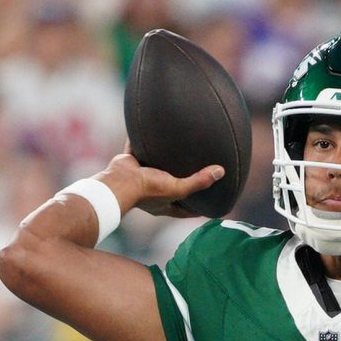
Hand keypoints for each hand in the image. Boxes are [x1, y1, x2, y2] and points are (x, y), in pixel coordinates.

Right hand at [101, 153, 224, 219]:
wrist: (119, 180)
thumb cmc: (147, 190)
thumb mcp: (177, 188)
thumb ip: (198, 182)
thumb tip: (221, 172)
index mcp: (164, 204)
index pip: (185, 210)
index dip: (198, 209)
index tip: (211, 205)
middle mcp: (153, 192)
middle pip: (172, 188)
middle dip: (182, 182)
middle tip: (197, 175)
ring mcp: (141, 177)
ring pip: (156, 168)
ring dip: (164, 161)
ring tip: (177, 152)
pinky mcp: (131, 161)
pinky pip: (138, 148)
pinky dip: (143, 141)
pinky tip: (152, 130)